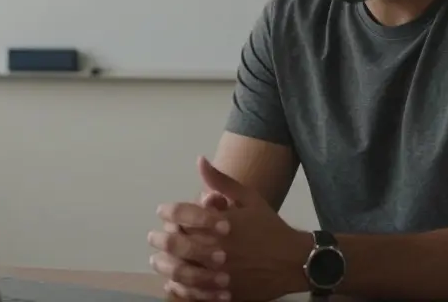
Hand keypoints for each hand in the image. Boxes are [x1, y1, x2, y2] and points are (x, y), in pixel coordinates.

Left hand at [149, 157, 311, 301]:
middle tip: (153, 237)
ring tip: (157, 260)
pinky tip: (172, 283)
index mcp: (223, 223)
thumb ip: (221, 182)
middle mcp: (219, 248)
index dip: (168, 211)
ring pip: (182, 271)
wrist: (294, 260)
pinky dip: (180, 289)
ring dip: (165, 265)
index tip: (162, 210)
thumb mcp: (250, 198)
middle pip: (178, 244)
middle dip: (160, 239)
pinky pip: (195, 293)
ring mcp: (222, 273)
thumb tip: (199, 160)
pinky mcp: (225, 292)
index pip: (184, 214)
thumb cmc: (270, 227)